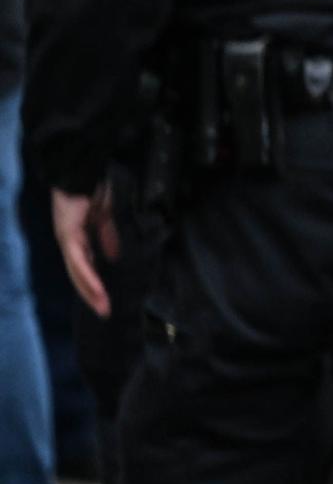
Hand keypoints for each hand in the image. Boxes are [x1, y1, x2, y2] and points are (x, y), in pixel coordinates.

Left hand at [49, 185, 115, 317]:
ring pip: (76, 273)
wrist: (82, 171)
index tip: (107, 300)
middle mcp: (70, 243)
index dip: (95, 284)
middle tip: (105, 312)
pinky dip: (87, 276)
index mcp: (79, 239)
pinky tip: (97, 288)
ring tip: (103, 306)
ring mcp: (67, 240)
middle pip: (78, 276)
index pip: (86, 267)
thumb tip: (114, 256)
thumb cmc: (92, 188)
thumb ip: (108, 236)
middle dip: (92, 295)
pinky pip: (78, 261)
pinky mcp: (68, 236)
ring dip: (90, 291)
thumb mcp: (107, 216)